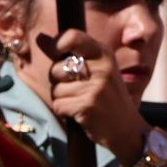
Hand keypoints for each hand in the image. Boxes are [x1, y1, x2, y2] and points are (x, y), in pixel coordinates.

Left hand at [36, 29, 147, 159]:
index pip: (73, 37)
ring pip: (55, 89)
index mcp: (103, 54)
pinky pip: (58, 105)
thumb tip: (39, 37)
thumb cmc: (106, 96)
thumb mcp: (94, 69)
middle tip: (78, 89)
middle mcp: (101, 67)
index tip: (56, 51)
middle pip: (55, 69)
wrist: (127, 128)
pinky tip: (80, 113)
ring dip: (62, 98)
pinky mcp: (87, 105)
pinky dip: (64, 111)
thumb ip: (66, 54)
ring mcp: (95, 87)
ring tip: (81, 101)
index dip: (57, 44)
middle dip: (58, 81)